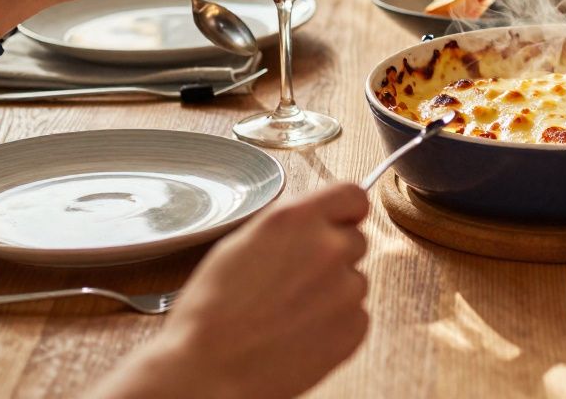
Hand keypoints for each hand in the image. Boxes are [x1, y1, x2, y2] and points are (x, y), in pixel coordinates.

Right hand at [92, 182, 369, 398]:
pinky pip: (356, 315)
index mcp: (297, 220)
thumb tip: (315, 219)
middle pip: (356, 239)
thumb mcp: (241, 244)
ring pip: (354, 280)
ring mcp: (346, 289)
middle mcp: (329, 247)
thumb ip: (288, 226)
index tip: (340, 222)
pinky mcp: (354, 327)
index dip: (345, 211)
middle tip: (297, 279)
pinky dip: (335, 323)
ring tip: (289, 312)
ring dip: (333, 291)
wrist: (210, 369)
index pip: (353, 195)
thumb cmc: (213, 310)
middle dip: (333, 255)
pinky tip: (299, 332)